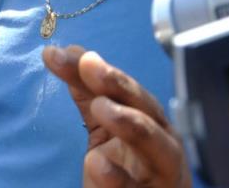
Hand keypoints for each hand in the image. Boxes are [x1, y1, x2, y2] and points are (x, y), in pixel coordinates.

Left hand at [43, 46, 191, 187]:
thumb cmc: (127, 168)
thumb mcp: (105, 127)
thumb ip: (89, 93)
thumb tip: (70, 52)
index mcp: (151, 121)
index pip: (127, 90)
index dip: (101, 70)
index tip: (66, 53)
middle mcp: (162, 143)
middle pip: (146, 109)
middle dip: (119, 85)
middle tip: (89, 66)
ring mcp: (161, 172)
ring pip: (156, 145)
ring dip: (130, 122)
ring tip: (100, 106)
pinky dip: (117, 176)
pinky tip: (95, 162)